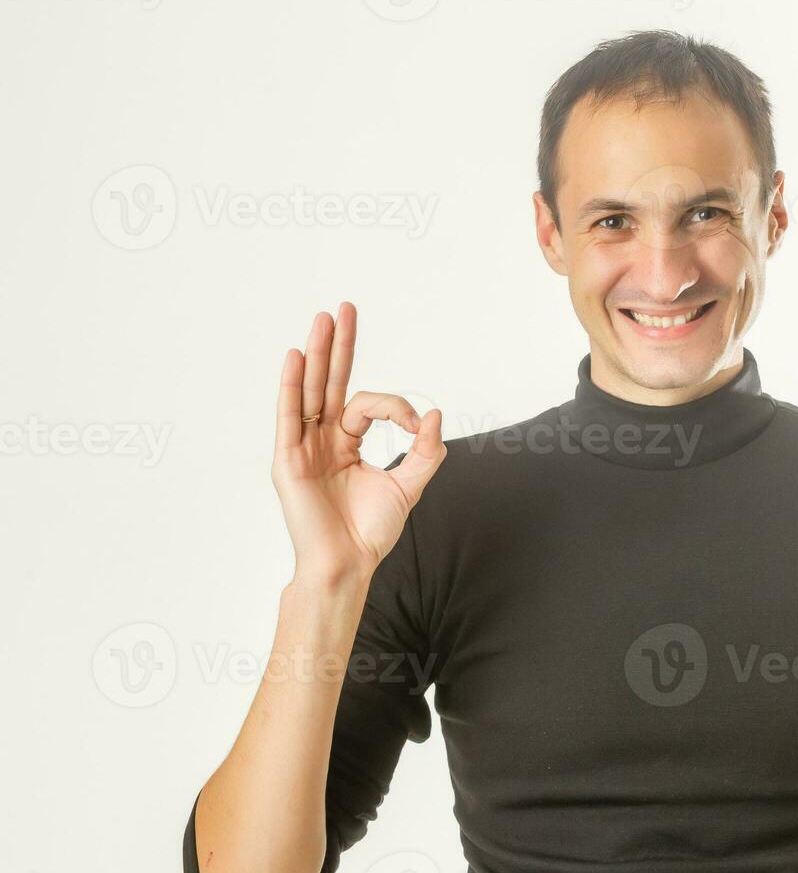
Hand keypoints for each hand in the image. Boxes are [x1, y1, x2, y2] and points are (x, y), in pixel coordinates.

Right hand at [270, 302, 446, 586]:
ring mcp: (303, 448)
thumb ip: (424, 451)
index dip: (395, 407)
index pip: (368, 405)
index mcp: (346, 444)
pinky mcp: (288, 460)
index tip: (413, 426)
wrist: (347, 564)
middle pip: (330, 383)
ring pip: (311, 391)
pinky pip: (289, 415)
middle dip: (339, 346)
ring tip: (324, 319)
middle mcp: (322, 440)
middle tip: (345, 308)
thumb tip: (434, 413)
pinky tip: (298, 356)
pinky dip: (293, 385)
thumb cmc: (370, 532)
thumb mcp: (408, 486)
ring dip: (319, 354)